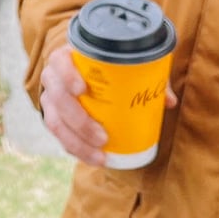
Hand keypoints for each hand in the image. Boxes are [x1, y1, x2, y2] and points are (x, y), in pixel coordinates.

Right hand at [41, 42, 177, 167]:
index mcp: (66, 59)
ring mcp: (50, 100)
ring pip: (55, 122)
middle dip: (79, 120)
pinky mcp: (53, 119)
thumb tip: (168, 100)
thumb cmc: (103, 67)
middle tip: (102, 136)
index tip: (82, 89)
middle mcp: (53, 79)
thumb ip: (145, 76)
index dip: (67, 75)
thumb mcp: (121, 65)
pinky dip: (77, 149)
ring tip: (99, 155)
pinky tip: (94, 158)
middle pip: (58, 99)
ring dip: (77, 141)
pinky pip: (60, 137)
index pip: (59, 62)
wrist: (77, 73)